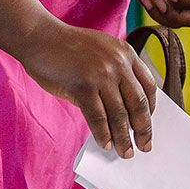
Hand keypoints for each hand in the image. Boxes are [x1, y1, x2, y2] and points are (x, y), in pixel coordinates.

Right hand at [16, 21, 157, 153]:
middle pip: (139, 103)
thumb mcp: (99, 53)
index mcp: (126, 53)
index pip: (148, 85)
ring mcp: (101, 74)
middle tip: (145, 146)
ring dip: (124, 138)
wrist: (38, 36)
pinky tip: (105, 144)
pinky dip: (103, 134)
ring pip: (119, 114)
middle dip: (144, 128)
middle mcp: (118, 63)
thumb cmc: (65, 48)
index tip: (148, 123)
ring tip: (126, 152)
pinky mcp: (83, 86)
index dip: (151, 108)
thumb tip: (119, 113)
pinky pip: (98, 117)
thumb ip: (113, 75)